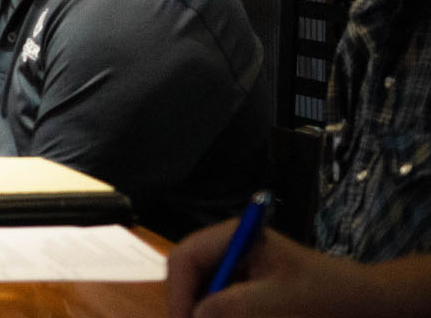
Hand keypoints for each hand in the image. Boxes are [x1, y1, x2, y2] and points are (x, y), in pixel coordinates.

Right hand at [166, 222, 376, 317]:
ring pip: (203, 294)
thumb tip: (194, 317)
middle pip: (189, 277)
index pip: (184, 259)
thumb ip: (229, 306)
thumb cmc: (327, 295)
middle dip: (191, 307)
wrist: (368, 304)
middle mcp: (230, 248)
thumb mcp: (276, 301)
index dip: (178, 294)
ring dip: (207, 313)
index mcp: (234, 236)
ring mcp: (238, 268)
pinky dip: (222, 316)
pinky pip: (221, 304)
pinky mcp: (248, 289)